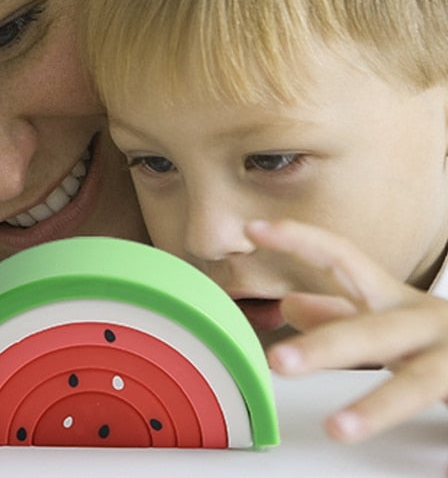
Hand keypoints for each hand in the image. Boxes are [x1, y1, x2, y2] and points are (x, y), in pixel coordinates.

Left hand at [246, 219, 447, 441]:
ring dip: (377, 406)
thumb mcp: (387, 317)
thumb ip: (339, 313)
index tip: (252, 228)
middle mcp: (424, 321)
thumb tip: (289, 305)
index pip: (340, 256)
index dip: (298, 239)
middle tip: (277, 362)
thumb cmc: (436, 335)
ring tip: (337, 429)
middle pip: (372, 330)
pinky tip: (439, 471)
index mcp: (393, 298)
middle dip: (326, 347)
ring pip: (418, 383)